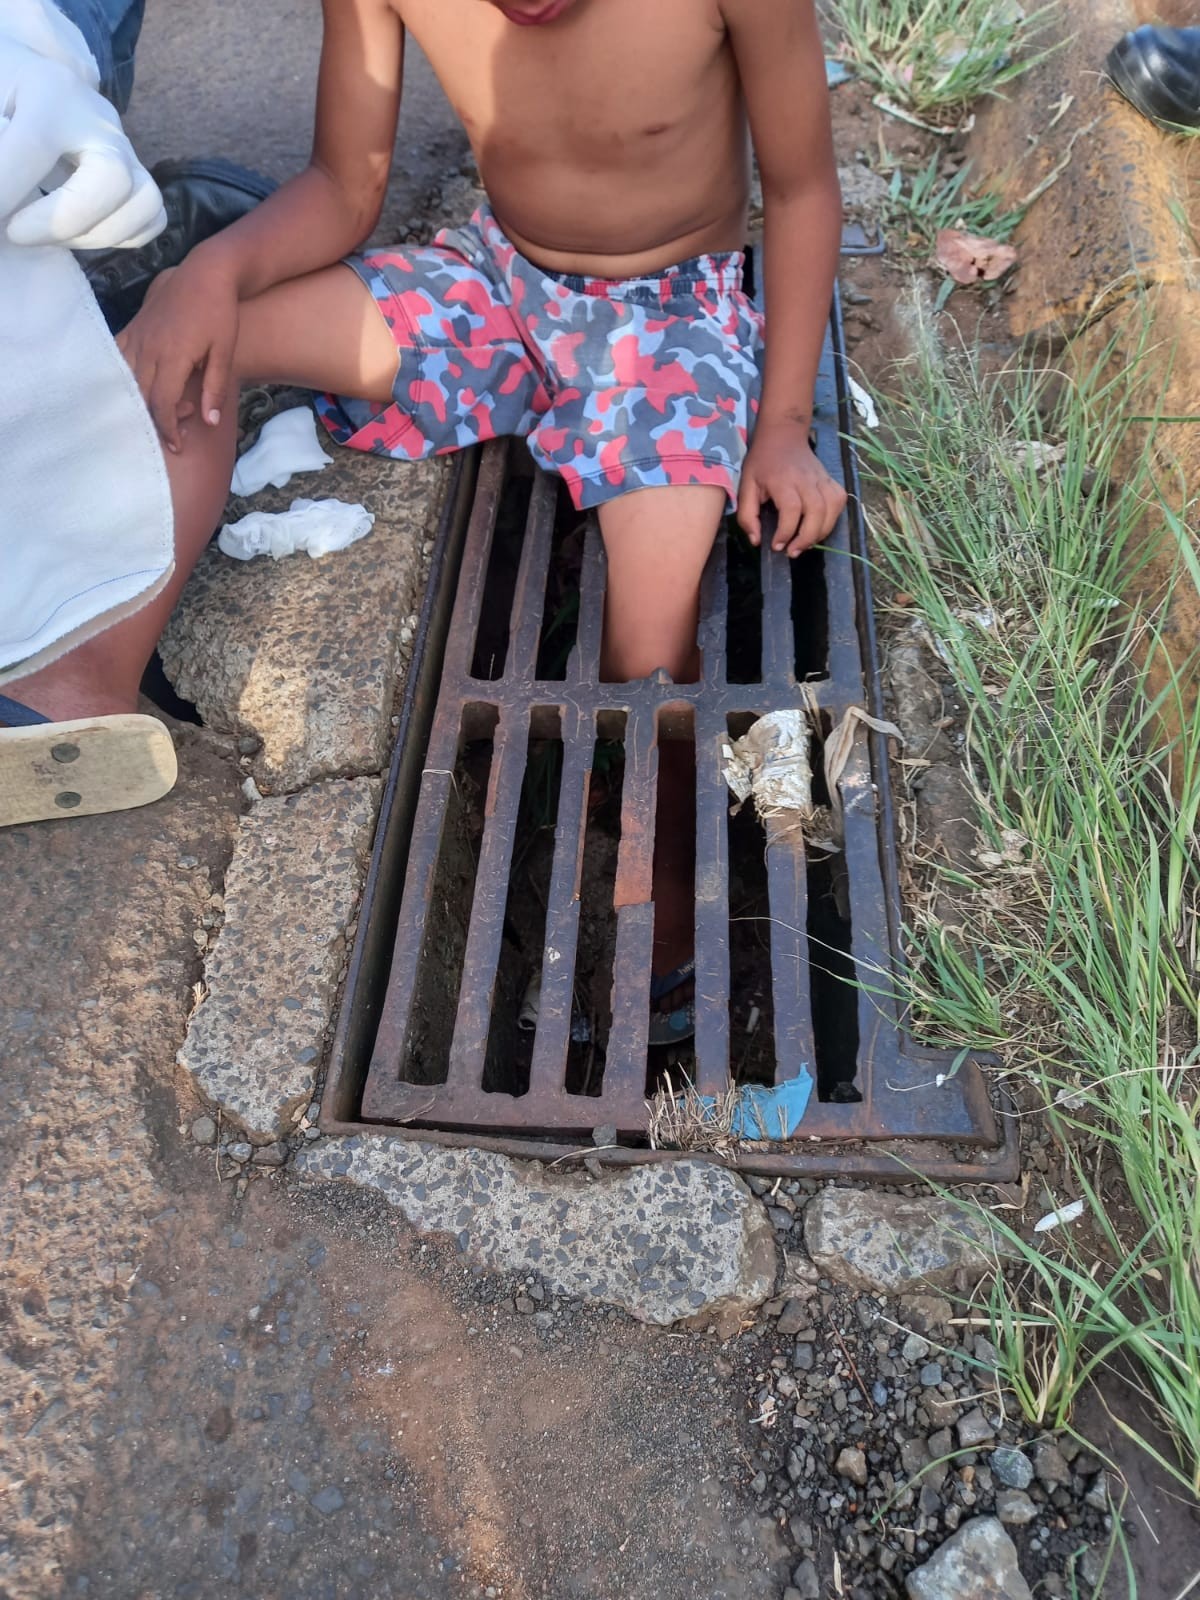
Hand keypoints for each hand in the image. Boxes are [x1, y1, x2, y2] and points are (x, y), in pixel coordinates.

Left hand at [0, 36, 165, 248]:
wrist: (23, 77)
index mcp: (51, 90)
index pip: (34, 146)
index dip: (4, 190)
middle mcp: (100, 119)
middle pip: (113, 177)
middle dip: (62, 220)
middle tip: (14, 233)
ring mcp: (125, 148)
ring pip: (143, 203)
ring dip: (90, 235)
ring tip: (44, 235)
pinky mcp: (136, 174)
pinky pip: (150, 220)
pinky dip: (117, 237)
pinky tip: (74, 233)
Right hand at [117, 261, 238, 451]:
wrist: (206, 272)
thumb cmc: (220, 312)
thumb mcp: (224, 352)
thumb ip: (215, 388)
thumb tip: (210, 422)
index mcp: (173, 356)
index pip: (161, 403)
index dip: (167, 429)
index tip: (176, 446)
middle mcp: (149, 347)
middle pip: (141, 395)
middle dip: (152, 420)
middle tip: (170, 434)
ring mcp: (137, 335)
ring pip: (125, 378)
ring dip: (136, 401)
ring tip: (153, 414)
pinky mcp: (133, 326)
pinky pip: (117, 356)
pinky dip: (120, 376)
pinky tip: (130, 388)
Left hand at [737, 418, 847, 556]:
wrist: (783, 434)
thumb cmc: (762, 462)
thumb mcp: (745, 485)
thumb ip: (747, 515)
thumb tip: (756, 541)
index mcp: (783, 480)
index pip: (791, 509)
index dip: (786, 532)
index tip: (777, 546)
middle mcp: (806, 479)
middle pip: (816, 511)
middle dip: (806, 538)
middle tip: (793, 552)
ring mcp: (822, 479)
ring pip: (831, 508)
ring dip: (821, 532)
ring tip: (805, 543)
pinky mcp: (830, 480)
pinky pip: (839, 501)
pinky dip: (833, 518)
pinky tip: (819, 526)